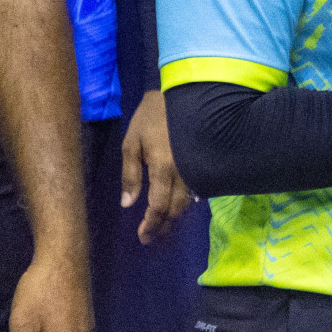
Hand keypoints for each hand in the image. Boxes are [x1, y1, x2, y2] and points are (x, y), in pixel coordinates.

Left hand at [121, 90, 192, 244]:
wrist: (183, 94)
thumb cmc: (152, 117)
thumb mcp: (131, 142)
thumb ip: (130, 174)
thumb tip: (128, 204)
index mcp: (163, 168)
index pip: (158, 206)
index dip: (151, 225)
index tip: (143, 237)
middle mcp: (183, 173)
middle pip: (175, 209)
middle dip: (163, 226)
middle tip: (152, 237)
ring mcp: (196, 168)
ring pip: (188, 202)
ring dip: (175, 216)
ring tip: (164, 226)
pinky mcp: (203, 162)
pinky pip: (197, 190)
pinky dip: (186, 202)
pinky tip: (179, 206)